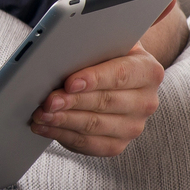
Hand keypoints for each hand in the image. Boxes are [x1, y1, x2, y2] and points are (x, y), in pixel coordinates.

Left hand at [30, 42, 163, 157]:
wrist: (114, 77)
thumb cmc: (103, 56)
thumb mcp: (104, 44)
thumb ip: (92, 46)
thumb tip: (64, 53)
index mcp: (148, 71)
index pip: (121, 75)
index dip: (94, 79)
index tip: (70, 83)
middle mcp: (146, 101)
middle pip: (105, 102)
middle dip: (72, 102)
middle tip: (47, 101)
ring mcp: (134, 126)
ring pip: (94, 125)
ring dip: (63, 120)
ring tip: (40, 114)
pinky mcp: (117, 144)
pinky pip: (88, 144)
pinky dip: (62, 134)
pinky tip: (44, 127)